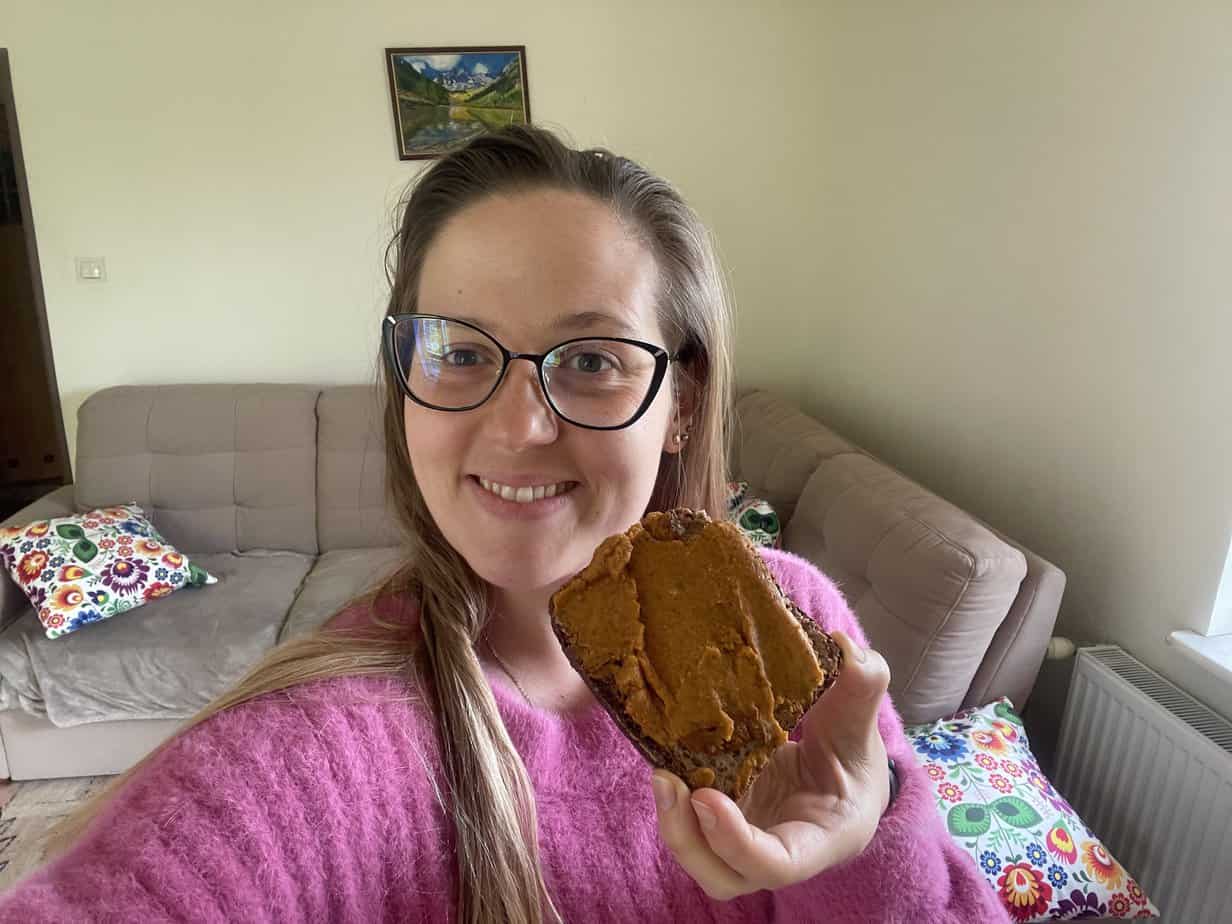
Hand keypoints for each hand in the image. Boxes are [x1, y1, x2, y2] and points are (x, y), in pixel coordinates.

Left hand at [651, 631, 891, 900]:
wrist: (841, 766)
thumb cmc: (854, 750)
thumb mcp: (861, 717)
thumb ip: (863, 683)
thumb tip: (842, 647)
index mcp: (823, 837)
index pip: (779, 864)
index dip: (738, 842)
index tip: (708, 798)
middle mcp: (779, 849)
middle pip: (725, 876)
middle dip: (688, 840)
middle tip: (669, 782)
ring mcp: (745, 839)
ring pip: (700, 856)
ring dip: (673, 822)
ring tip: (660, 772)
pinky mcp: (722, 818)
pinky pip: (691, 823)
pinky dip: (674, 799)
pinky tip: (663, 756)